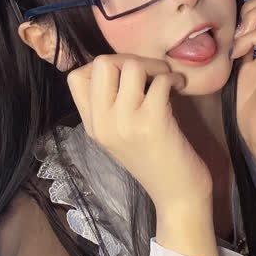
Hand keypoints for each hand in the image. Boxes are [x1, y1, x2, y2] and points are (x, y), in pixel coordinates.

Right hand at [67, 54, 212, 209]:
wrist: (176, 196)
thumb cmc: (154, 162)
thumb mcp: (120, 135)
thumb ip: (112, 106)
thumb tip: (122, 65)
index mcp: (92, 125)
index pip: (76, 77)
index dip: (103, 67)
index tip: (126, 77)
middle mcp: (102, 123)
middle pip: (101, 63)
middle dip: (130, 59)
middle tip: (150, 73)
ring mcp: (125, 122)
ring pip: (131, 66)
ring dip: (155, 66)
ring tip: (166, 80)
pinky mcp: (152, 121)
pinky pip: (160, 80)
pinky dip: (174, 79)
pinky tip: (180, 89)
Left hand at [230, 0, 255, 157]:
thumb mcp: (242, 71)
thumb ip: (243, 50)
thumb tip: (231, 33)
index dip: (250, 10)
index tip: (233, 34)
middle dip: (251, 7)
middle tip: (236, 34)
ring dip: (250, 19)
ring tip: (237, 44)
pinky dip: (248, 39)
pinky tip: (237, 57)